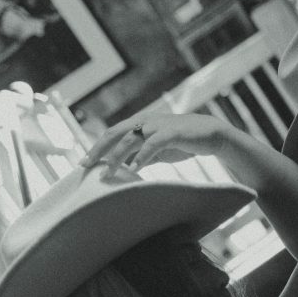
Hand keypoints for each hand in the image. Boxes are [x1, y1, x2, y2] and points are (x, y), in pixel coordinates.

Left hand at [80, 113, 235, 170]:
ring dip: (116, 158)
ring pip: (130, 140)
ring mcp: (158, 126)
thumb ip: (143, 154)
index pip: (112, 134)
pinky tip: (133, 169)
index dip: (97, 147)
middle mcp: (145, 121)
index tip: (85, 163)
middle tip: (85, 166)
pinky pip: (152, 145)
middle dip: (98, 150)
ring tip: (107, 174)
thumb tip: (128, 166)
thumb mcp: (159, 149)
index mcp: (140, 124)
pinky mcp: (171, 133)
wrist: (212, 134)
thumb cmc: (185, 141)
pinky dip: (141, 157)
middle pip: (114, 134)